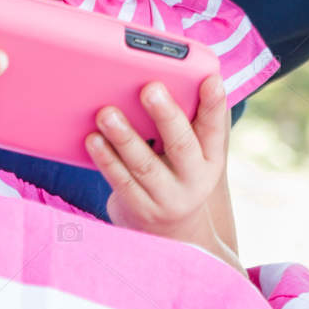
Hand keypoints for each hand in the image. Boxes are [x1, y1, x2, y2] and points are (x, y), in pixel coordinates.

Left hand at [87, 74, 228, 253]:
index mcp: (210, 157)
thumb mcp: (192, 151)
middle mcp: (194, 179)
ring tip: (106, 112)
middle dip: (166, 115)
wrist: (169, 232)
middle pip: (181, 145)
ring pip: (144, 165)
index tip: (210, 79)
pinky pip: (121, 182)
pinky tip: (93, 139)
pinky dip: (106, 159)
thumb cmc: (176, 172)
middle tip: (150, 88)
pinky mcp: (141, 210)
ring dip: (124, 136)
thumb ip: (187, 118)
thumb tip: (168, 76)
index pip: (215, 127)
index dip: (214, 104)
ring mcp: (168, 199)